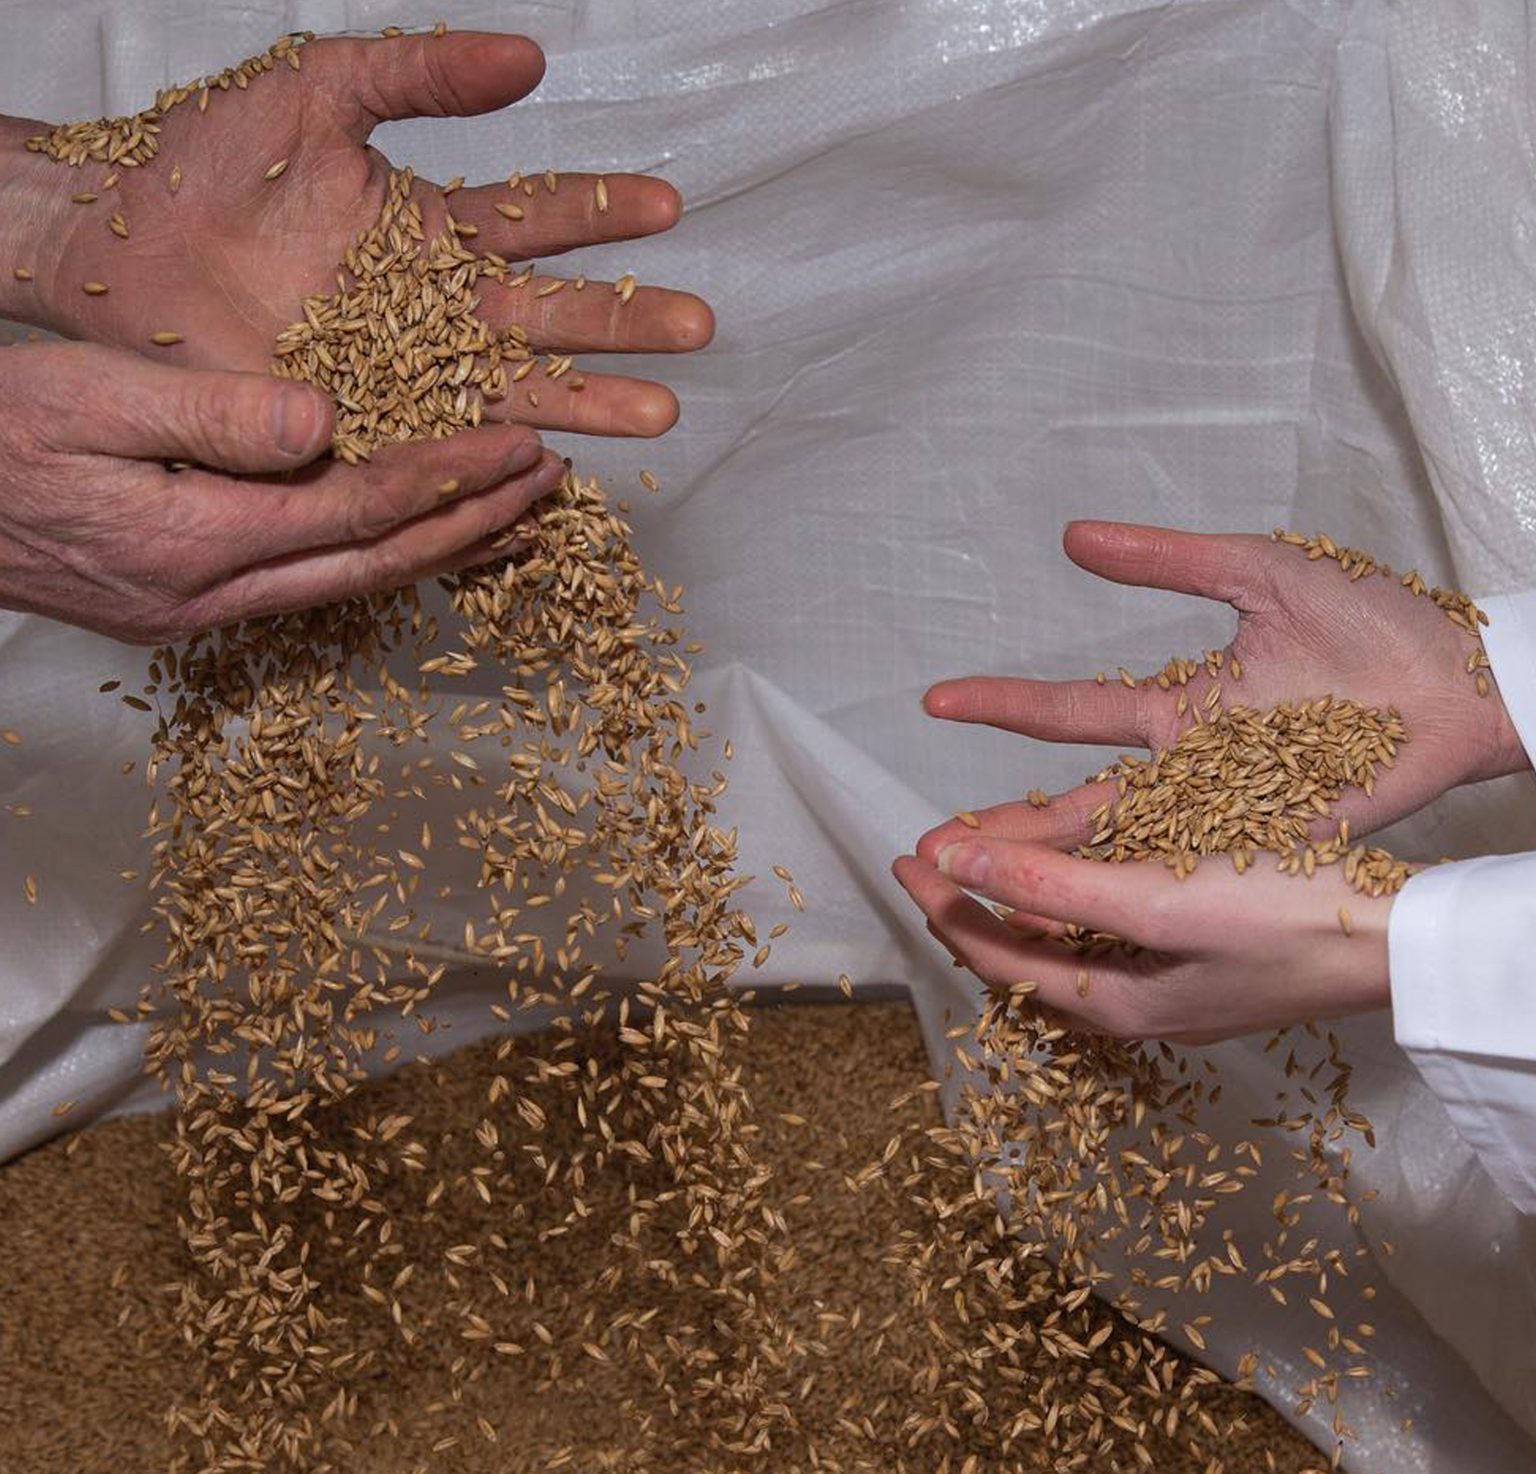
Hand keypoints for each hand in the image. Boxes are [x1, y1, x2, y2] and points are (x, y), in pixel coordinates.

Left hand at [0, 31, 711, 437]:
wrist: (122, 248)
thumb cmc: (211, 161)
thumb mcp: (318, 91)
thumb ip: (421, 73)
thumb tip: (532, 60)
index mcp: (439, 232)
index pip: (540, 220)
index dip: (602, 213)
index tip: (668, 208)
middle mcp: (442, 312)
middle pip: (552, 319)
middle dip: (625, 323)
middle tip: (698, 327)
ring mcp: (412, 380)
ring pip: (519, 394)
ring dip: (590, 402)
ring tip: (660, 412)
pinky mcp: (373, 431)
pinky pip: (449, 452)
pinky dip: (500, 467)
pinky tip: (554, 472)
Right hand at [0, 340, 564, 642]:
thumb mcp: (81, 399)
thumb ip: (208, 415)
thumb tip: (327, 421)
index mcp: (196, 542)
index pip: (361, 511)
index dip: (453, 479)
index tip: (526, 446)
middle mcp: (215, 597)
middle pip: (380, 566)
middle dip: (477, 525)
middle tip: (553, 484)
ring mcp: (206, 615)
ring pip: (358, 588)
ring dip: (446, 553)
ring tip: (521, 520)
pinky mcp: (196, 609)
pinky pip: (321, 588)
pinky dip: (387, 561)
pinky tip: (424, 544)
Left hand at [892, 838, 1391, 1041]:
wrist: (1393, 942)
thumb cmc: (1278, 920)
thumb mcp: (1149, 900)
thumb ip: (1046, 882)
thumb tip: (950, 858)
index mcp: (1110, 1004)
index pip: (993, 955)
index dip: (942, 904)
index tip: (903, 856)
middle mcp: (1129, 1009)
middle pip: (1018, 964)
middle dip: (965, 912)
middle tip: (925, 863)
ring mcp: (1164, 992)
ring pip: (1057, 956)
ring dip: (1011, 911)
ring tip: (978, 867)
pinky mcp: (1196, 966)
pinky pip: (1100, 945)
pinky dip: (1063, 911)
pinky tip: (1065, 880)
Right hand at [916, 521, 1525, 867]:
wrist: (1461, 679)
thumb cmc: (1371, 623)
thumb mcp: (1257, 573)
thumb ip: (1167, 558)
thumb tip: (1072, 537)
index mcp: (1179, 705)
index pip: (1070, 711)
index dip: (1001, 706)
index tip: (936, 700)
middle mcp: (1186, 768)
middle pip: (1076, 804)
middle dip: (1002, 824)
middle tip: (928, 844)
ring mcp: (1224, 814)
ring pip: (1121, 852)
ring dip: (1052, 870)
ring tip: (980, 887)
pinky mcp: (1269, 846)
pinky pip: (1189, 876)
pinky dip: (1133, 897)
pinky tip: (1082, 918)